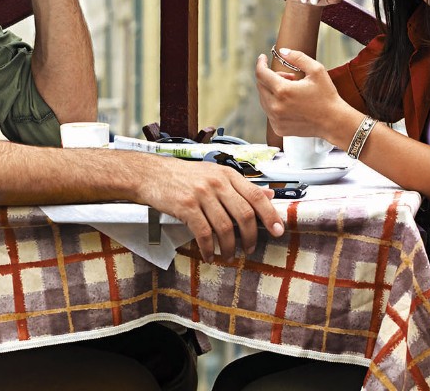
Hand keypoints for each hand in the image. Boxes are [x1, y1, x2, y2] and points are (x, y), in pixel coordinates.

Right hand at [133, 154, 284, 262]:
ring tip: (228, 256)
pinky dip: (209, 248)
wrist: (150, 174)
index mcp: (227, 174)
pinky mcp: (186, 206)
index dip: (270, 215)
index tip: (278, 231)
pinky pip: (204, 233)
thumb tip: (268, 195)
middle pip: (244, 214)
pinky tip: (209, 255)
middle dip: (250, 237)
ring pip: (225, 227)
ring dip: (229, 247)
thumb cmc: (183, 176)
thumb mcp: (214, 175)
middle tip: (250, 249)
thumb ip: (240, 186)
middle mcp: (216, 182)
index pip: (256, 196)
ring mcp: (201, 194)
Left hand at [255, 49, 346, 141]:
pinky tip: (291, 103)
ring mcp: (275, 119)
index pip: (261, 73)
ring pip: (264, 98)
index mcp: (283, 91)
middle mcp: (275, 107)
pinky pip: (269, 111)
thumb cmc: (327, 96)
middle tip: (290, 77)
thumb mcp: (316, 70)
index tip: (263, 58)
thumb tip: (282, 51)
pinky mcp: (278, 128)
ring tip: (293, 89)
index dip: (260, 63)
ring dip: (273, 90)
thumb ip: (297, 57)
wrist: (334, 122)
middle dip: (271, 76)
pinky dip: (275, 104)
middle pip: (261, 85)